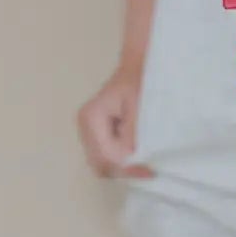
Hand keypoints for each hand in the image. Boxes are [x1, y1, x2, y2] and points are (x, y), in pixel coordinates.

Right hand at [76, 64, 152, 179]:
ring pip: (103, 163)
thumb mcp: (141, 106)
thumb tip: (133, 158)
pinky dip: (123, 159)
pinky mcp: (98, 134)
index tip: (150, 170)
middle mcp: (85, 127)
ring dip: (124, 166)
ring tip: (146, 162)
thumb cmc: (140, 80)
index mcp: (91, 118)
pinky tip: (139, 154)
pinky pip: (108, 156)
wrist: (139, 66)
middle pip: (100, 164)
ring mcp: (89, 132)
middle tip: (150, 169)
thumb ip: (134, 134)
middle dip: (124, 170)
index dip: (127, 167)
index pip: (105, 156)